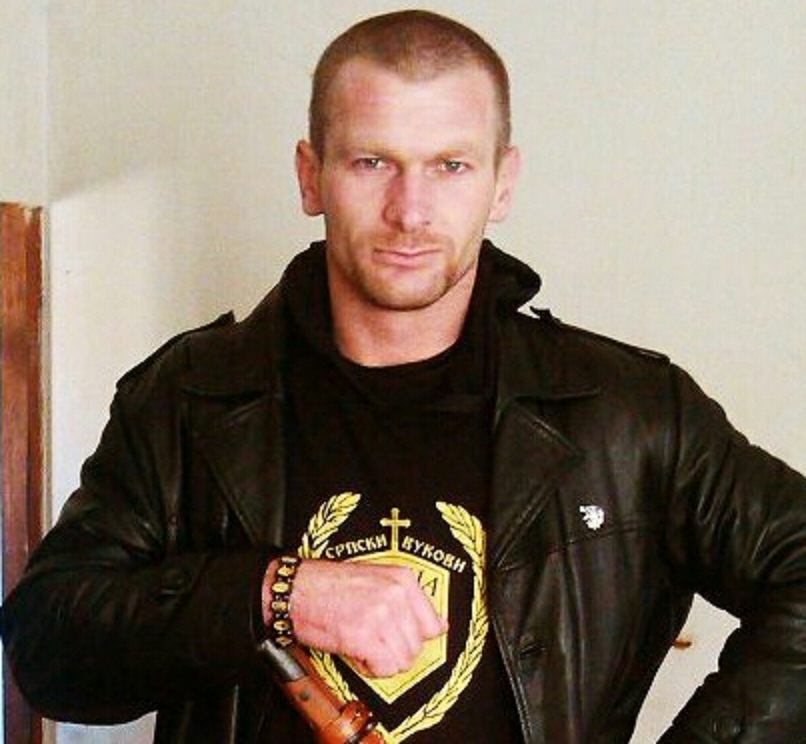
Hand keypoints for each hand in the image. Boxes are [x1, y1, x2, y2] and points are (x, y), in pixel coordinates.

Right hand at [263, 558, 446, 677]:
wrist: (295, 590)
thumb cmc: (329, 585)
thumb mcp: (375, 578)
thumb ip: (406, 599)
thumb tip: (437, 626)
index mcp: (401, 578)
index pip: (433, 623)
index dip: (414, 637)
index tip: (399, 637)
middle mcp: (395, 594)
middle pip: (417, 645)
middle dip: (395, 650)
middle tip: (373, 640)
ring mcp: (381, 615)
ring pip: (403, 659)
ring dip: (382, 660)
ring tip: (363, 644)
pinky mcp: (365, 636)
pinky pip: (385, 668)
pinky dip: (371, 668)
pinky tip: (357, 652)